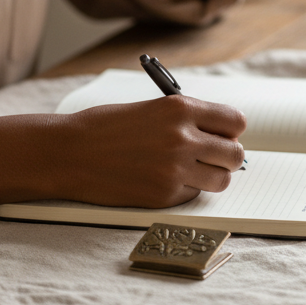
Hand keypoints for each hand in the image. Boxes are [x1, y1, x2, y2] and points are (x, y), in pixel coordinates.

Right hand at [48, 96, 246, 208]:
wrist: (70, 153)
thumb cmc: (105, 127)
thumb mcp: (152, 109)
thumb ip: (186, 119)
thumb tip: (220, 135)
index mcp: (180, 108)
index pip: (235, 121)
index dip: (230, 130)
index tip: (222, 134)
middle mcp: (183, 138)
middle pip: (235, 154)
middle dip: (226, 157)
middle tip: (211, 157)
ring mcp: (175, 169)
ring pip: (221, 180)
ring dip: (211, 177)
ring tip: (191, 171)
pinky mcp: (164, 195)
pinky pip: (193, 195)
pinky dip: (185, 190)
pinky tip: (162, 180)